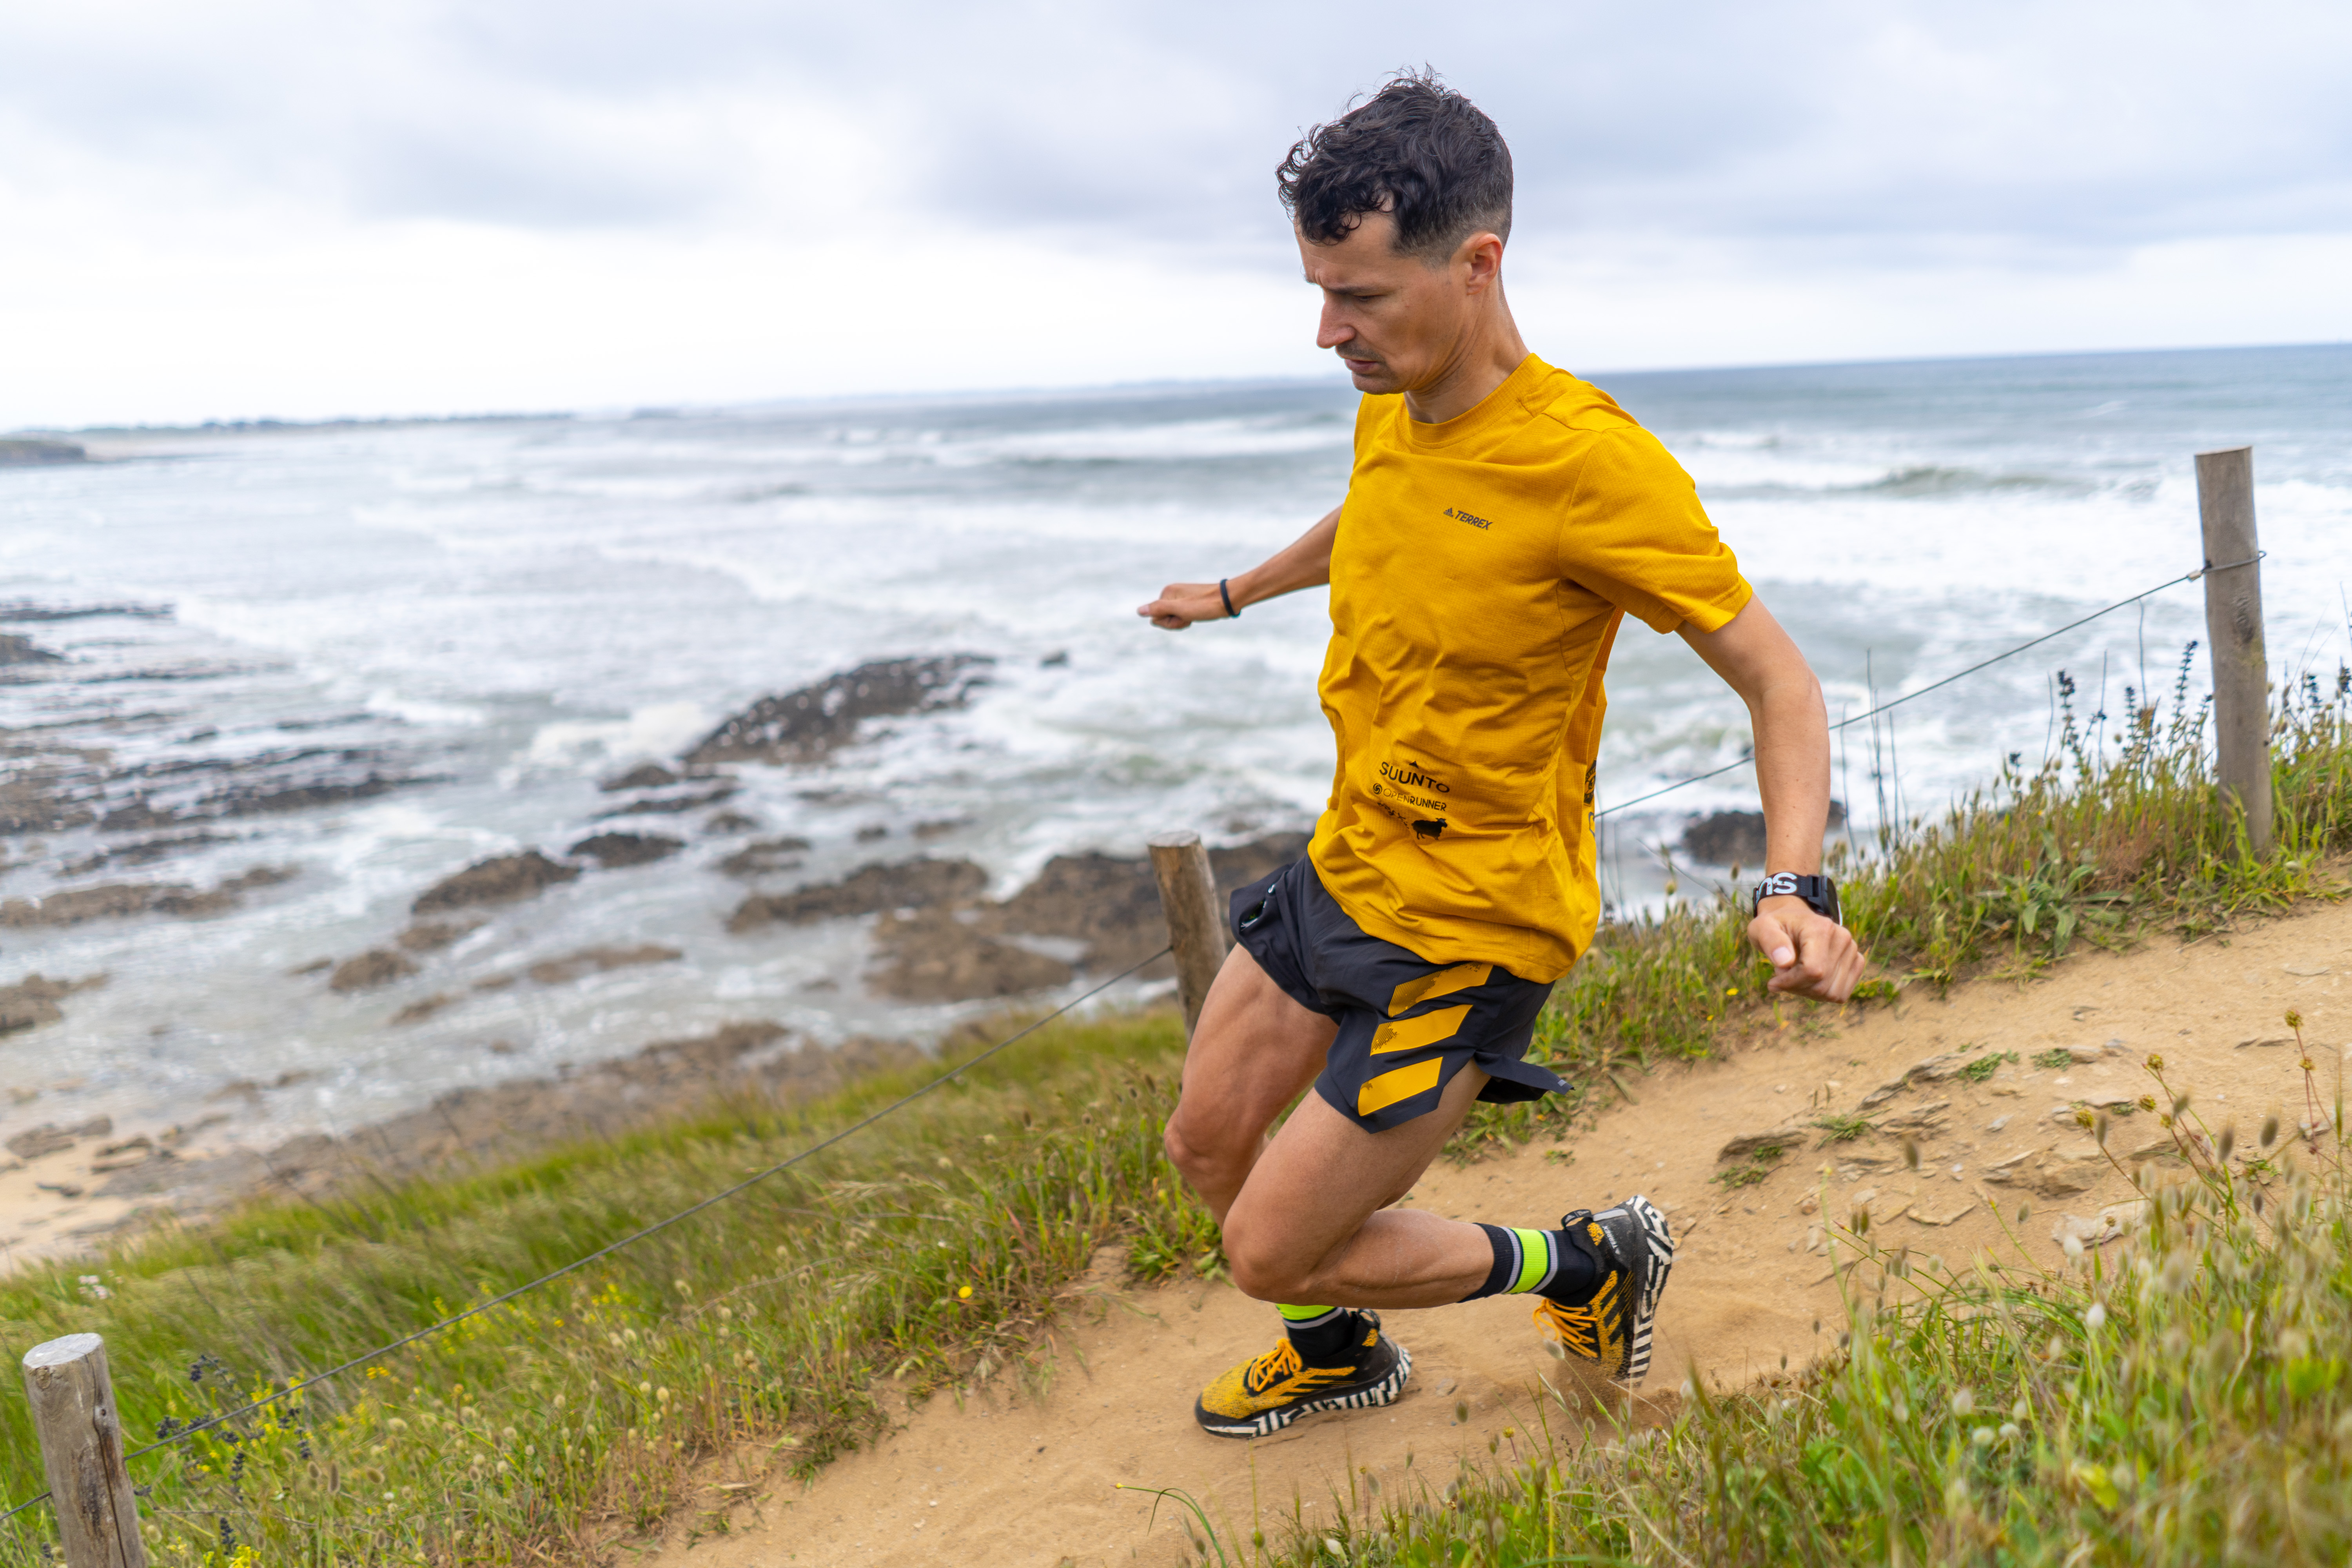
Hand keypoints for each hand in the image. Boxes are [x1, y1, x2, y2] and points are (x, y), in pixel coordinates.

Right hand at [1138, 582, 1230, 629]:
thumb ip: (1159, 609)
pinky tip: (1197, 615)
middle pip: (1163, 617)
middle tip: (1191, 616)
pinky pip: (1181, 615)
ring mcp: (1181, 597)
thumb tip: (1139, 611)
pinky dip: (1188, 618)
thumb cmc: (1205, 605)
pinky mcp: (1189, 601)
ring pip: (1173, 617)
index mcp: (1167, 592)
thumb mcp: (1180, 610)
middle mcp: (1172, 592)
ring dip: (1183, 621)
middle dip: (1175, 622)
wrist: (1228, 600)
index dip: (1169, 622)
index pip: (1155, 617)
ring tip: (1195, 615)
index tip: (1184, 616)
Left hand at [1747, 895, 1865, 1001]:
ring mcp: (1852, 950)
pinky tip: (1808, 979)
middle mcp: (1842, 938)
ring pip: (1832, 993)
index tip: (1773, 982)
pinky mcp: (1856, 961)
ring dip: (1808, 992)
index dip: (1790, 983)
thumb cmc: (1775, 926)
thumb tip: (1784, 961)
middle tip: (1782, 974)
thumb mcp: (1762, 928)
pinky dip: (1822, 993)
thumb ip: (1770, 942)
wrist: (1792, 920)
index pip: (1813, 971)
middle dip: (1797, 987)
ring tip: (1795, 973)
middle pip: (1822, 985)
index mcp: (1821, 928)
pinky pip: (1841, 993)